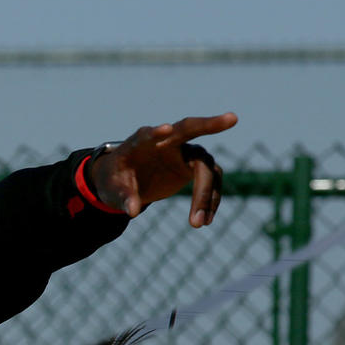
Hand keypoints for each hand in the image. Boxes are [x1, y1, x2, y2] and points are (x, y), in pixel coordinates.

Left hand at [88, 113, 238, 226]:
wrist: (125, 182)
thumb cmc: (116, 180)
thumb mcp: (113, 190)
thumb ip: (123, 197)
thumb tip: (133, 210)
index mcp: (141, 142)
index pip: (149, 134)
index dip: (156, 132)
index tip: (165, 129)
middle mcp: (167, 141)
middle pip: (191, 129)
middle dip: (210, 124)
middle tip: (232, 119)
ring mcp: (185, 153)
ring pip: (205, 167)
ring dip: (205, 195)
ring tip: (197, 224)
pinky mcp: (195, 168)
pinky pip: (211, 181)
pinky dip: (210, 200)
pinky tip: (205, 220)